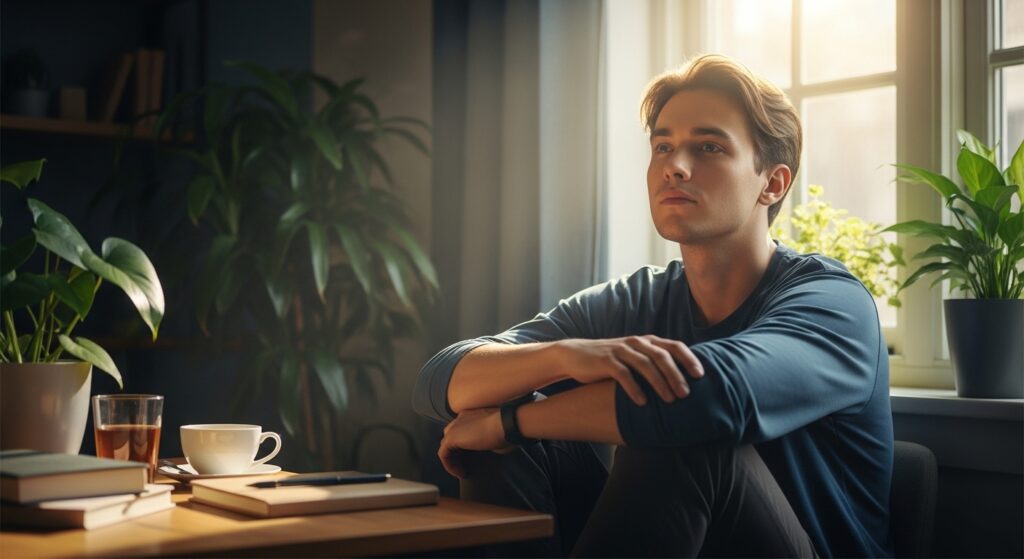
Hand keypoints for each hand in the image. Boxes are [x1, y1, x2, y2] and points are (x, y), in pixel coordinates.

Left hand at [438, 408, 510, 478]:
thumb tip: (491, 448)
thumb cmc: (508, 430)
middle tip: (464, 466)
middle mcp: (461, 418)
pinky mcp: (451, 438)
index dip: (462, 446)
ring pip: (446, 446)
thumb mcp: (496, 434)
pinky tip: (460, 473)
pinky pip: (443, 454)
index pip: (460, 430)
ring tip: (461, 472)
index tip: (471, 458)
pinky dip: (449, 466)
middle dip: (455, 453)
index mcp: (471, 415)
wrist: (506, 425)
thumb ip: (488, 439)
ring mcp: (455, 427)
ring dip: (452, 461)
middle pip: (450, 438)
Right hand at [555, 336, 703, 405]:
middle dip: (676, 375)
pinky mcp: (606, 361)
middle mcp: (636, 343)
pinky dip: (635, 388)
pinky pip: (623, 374)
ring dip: (659, 383)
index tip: (700, 375)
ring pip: (645, 364)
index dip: (689, 359)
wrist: (575, 355)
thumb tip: (680, 381)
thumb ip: (653, 363)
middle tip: (686, 394)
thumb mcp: (633, 358)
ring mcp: (620, 350)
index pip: (674, 346)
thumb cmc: (610, 361)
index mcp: (646, 341)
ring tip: (669, 401)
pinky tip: (642, 402)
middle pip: (662, 356)